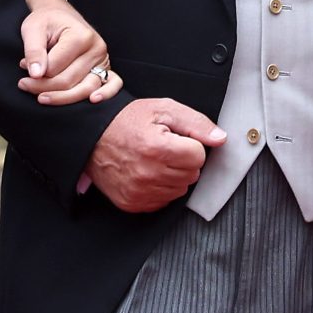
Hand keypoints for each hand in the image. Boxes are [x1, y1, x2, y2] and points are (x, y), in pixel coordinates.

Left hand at [18, 0, 121, 106]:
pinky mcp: (106, 67)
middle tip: (24, 84)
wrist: (59, 14)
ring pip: (85, 88)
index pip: (55, 68)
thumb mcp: (33, 29)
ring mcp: (103, 59)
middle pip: (68, 81)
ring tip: (41, 98)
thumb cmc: (46, 21)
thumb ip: (33, 51)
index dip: (36, 74)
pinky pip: (113, 84)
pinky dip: (105, 94)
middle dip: (43, 87)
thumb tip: (36, 74)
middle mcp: (96, 48)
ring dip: (62, 98)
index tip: (22, 68)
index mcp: (80, 36)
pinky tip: (93, 100)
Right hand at [85, 97, 224, 211]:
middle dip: (184, 161)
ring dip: (174, 176)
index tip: (175, 139)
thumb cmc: (127, 121)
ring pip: (180, 190)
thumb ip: (196, 123)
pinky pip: (163, 201)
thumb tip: (220, 138)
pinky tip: (148, 173)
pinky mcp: (132, 203)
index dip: (191, 145)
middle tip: (165, 148)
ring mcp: (139, 192)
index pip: (199, 156)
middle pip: (192, 175)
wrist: (92, 137)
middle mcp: (148, 174)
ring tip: (155, 160)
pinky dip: (160, 188)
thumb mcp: (163, 109)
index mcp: (157, 148)